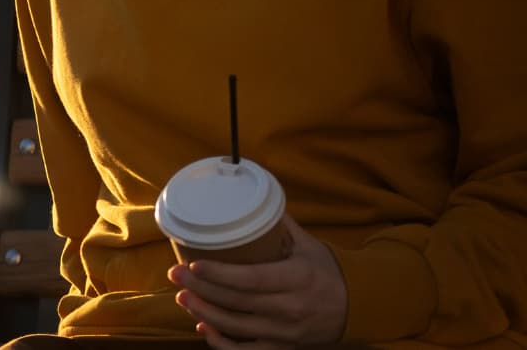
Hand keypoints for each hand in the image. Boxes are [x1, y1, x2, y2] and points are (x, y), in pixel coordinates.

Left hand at [170, 215, 347, 349]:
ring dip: (204, 313)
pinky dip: (222, 343)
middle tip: (176, 273)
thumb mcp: (310, 246)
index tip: (194, 264)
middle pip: (237, 302)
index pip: (252, 279)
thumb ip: (281, 225)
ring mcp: (285, 332)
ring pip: (236, 327)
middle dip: (201, 289)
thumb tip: (254, 199)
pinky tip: (203, 328)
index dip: (220, 274)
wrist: (359, 308)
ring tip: (183, 296)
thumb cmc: (329, 272)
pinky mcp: (283, 347)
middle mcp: (290, 308)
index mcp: (297, 278)